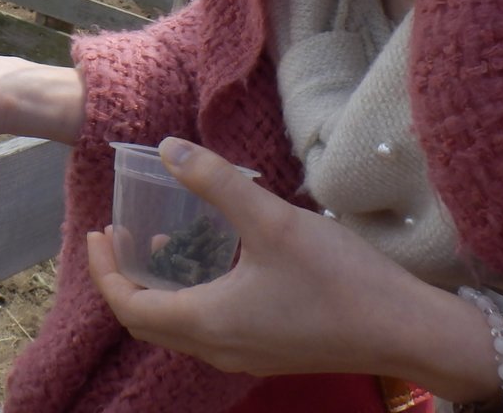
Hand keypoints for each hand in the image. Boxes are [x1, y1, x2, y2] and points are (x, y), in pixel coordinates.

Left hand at [87, 138, 495, 395]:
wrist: (407, 331)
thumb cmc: (338, 279)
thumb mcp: (272, 220)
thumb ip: (216, 183)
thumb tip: (167, 147)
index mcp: (208, 322)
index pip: (130, 307)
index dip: (104, 271)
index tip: (95, 233)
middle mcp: (218, 348)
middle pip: (148, 321)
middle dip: (125, 278)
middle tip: (117, 235)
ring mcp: (245, 355)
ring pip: (179, 327)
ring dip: (159, 288)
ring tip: (157, 240)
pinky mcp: (270, 350)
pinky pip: (208, 328)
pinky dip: (191, 296)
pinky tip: (212, 260)